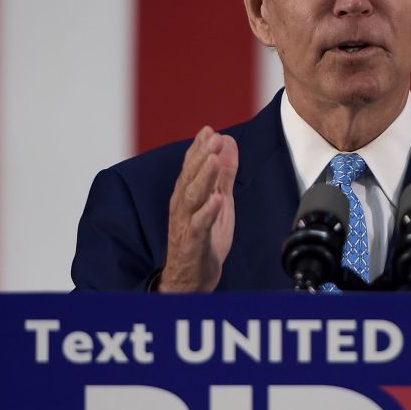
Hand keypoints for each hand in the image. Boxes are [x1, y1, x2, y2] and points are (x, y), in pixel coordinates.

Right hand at [158, 126, 238, 291]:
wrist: (191, 279)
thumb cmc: (202, 239)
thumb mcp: (218, 202)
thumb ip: (223, 174)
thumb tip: (228, 143)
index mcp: (187, 195)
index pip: (191, 167)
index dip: (199, 148)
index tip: (209, 130)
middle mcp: (182, 207)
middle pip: (190, 177)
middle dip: (201, 156)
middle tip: (213, 138)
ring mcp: (186, 224)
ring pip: (192, 197)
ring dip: (203, 177)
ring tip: (214, 159)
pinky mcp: (192, 243)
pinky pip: (199, 225)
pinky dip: (207, 211)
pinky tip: (217, 199)